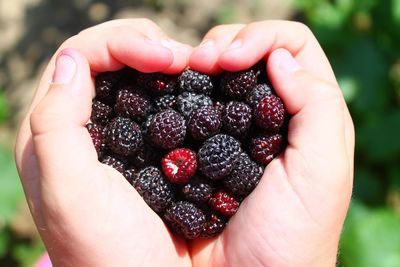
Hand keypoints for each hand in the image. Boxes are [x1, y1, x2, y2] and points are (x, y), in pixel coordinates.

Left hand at [15, 19, 192, 266]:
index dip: (121, 43)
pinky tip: (192, 92)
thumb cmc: (106, 250)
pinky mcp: (145, 147)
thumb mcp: (69, 190)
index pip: (79, 58)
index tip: (165, 57)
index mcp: (52, 131)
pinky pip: (154, 101)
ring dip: (161, 63)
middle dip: (143, 46)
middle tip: (181, 59)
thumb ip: (55, 123)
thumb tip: (72, 60)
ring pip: (132, 76)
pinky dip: (174, 87)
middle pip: (105, 59)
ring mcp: (115, 136)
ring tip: (191, 68)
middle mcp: (81, 127)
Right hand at [188, 21, 353, 266]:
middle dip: (226, 44)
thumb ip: (317, 107)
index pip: (291, 47)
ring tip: (185, 70)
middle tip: (203, 60)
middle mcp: (269, 118)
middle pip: (251, 53)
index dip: (261, 38)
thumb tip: (279, 58)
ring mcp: (231, 132)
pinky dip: (180, 91)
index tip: (231, 58)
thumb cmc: (290, 237)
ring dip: (201, 63)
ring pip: (218, 74)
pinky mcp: (200, 148)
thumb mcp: (322, 173)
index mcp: (304, 116)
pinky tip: (171, 94)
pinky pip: (190, 105)